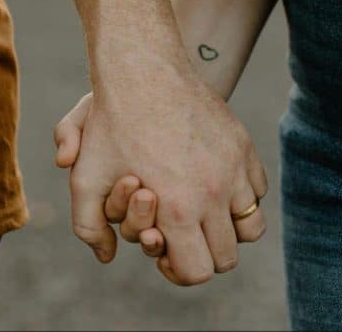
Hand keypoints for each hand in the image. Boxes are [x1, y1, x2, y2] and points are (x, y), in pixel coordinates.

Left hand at [54, 84, 268, 285]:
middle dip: (201, 254)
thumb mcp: (84, 177)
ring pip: (250, 228)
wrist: (142, 70)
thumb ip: (88, 227)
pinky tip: (211, 183)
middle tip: (179, 235)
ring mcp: (235, 169)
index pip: (197, 271)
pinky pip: (257, 191)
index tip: (163, 252)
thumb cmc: (109, 125)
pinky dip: (240, 197)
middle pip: (226, 257)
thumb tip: (107, 257)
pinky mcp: (244, 147)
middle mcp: (215, 193)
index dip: (177, 271)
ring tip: (200, 214)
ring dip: (227, 229)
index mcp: (179, 208)